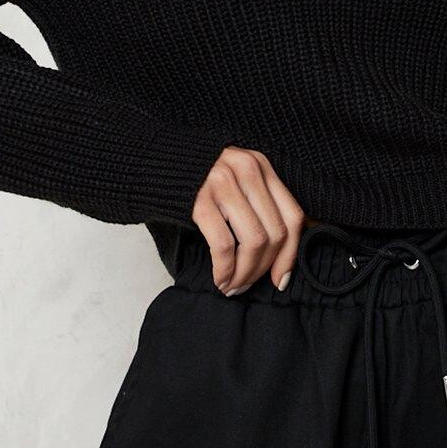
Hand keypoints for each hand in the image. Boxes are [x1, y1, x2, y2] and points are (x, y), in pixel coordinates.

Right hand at [190, 146, 306, 295]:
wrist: (153, 161)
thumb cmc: (198, 178)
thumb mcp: (237, 179)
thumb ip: (259, 203)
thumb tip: (281, 253)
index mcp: (262, 166)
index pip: (293, 216)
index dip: (290, 255)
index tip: (280, 279)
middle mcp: (248, 171)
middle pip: (275, 233)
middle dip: (263, 269)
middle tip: (247, 286)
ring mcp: (224, 183)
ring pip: (253, 241)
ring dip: (245, 273)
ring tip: (233, 286)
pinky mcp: (199, 200)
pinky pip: (224, 245)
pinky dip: (225, 270)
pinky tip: (220, 279)